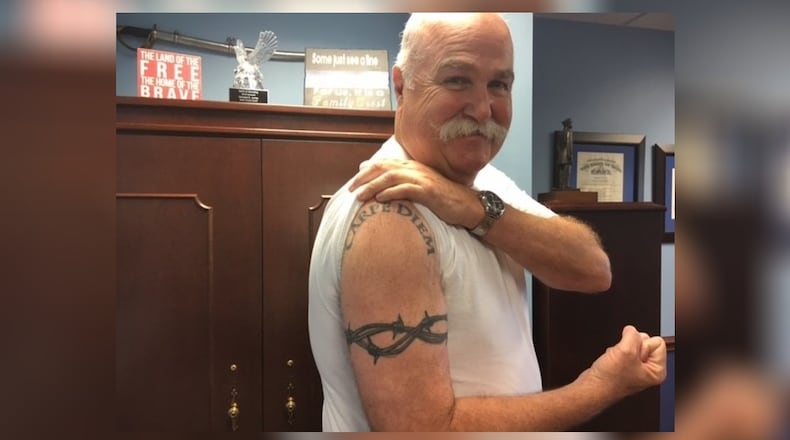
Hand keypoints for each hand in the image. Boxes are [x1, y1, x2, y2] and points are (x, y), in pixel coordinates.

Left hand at [349, 158, 482, 228]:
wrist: (468, 206)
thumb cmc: (443, 199)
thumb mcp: (421, 189)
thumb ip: (403, 185)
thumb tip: (380, 188)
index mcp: (413, 167)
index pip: (384, 164)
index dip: (367, 171)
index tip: (353, 182)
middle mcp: (416, 169)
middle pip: (384, 168)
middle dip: (364, 178)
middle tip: (351, 189)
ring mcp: (422, 179)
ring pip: (391, 177)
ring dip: (373, 186)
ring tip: (360, 196)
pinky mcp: (429, 191)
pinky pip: (406, 189)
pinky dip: (391, 193)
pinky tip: (380, 199)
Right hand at [583, 325, 666, 398]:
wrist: (593, 388)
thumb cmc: (610, 379)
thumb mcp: (625, 350)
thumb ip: (632, 335)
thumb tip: (631, 330)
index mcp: (657, 370)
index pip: (658, 342)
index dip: (642, 345)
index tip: (633, 356)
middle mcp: (649, 370)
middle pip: (646, 341)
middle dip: (631, 345)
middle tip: (624, 358)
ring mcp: (637, 368)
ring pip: (632, 344)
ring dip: (622, 348)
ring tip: (617, 361)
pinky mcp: (625, 366)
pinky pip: (624, 349)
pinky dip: (616, 352)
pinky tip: (613, 361)